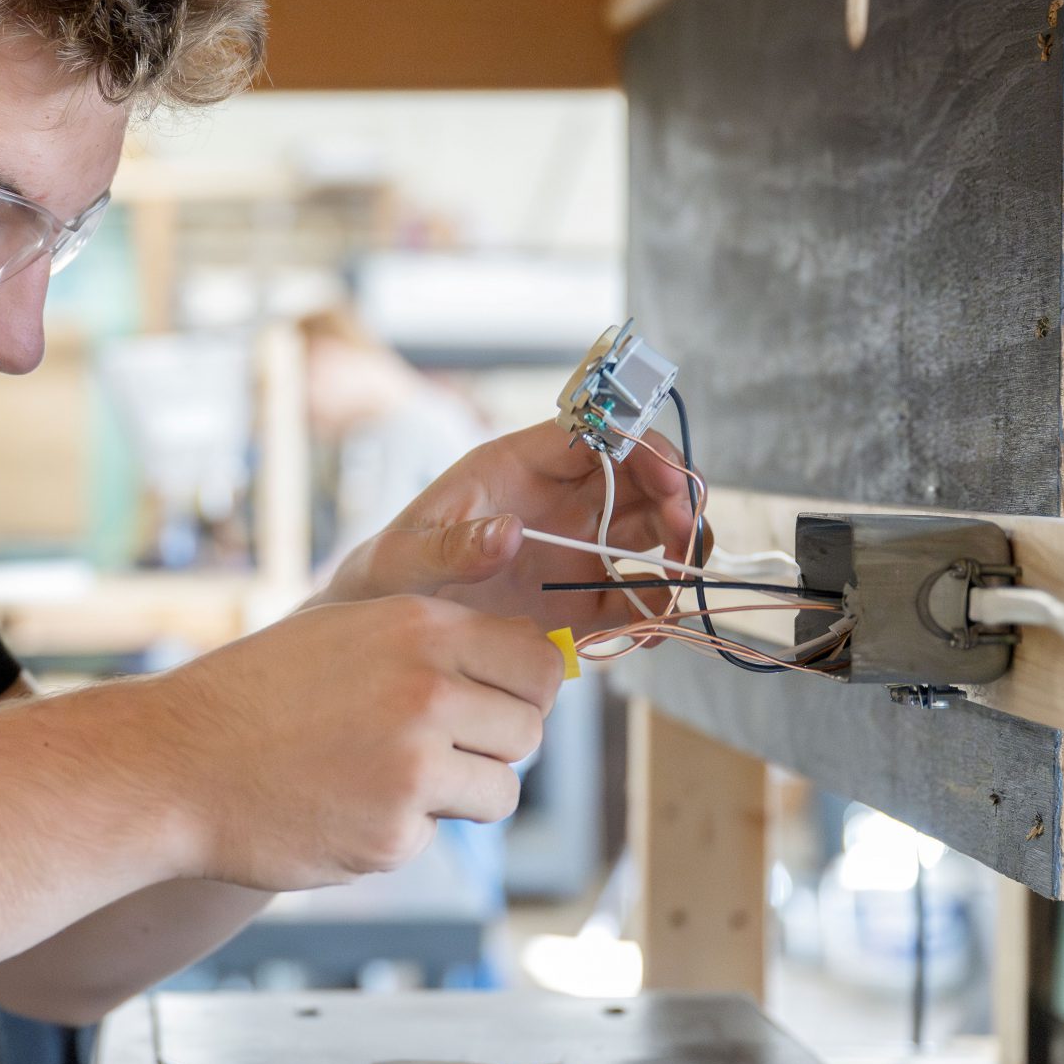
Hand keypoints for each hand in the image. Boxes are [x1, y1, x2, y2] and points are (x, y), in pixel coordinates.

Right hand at [139, 594, 561, 891]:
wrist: (176, 765)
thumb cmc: (258, 694)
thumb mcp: (346, 629)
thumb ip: (433, 640)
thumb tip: (533, 663)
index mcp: (420, 627)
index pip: (538, 660)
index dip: (523, 687)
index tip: (495, 702)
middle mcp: (426, 691)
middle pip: (530, 729)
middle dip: (494, 745)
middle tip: (436, 748)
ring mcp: (413, 766)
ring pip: (502, 790)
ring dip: (461, 793)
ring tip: (389, 777)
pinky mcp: (394, 833)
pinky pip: (438, 833)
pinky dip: (401, 828)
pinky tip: (344, 805)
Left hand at [314, 422, 700, 637]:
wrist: (377, 629)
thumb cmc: (383, 577)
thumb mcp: (406, 559)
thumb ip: (451, 545)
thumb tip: (508, 531)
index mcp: (517, 466)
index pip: (596, 434)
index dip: (642, 447)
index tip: (669, 479)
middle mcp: (556, 501)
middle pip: (639, 480)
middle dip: (675, 498)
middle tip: (686, 535)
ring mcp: (572, 549)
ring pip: (649, 532)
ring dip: (679, 548)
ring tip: (683, 579)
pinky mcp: (577, 602)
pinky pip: (633, 597)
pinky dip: (656, 607)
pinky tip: (656, 625)